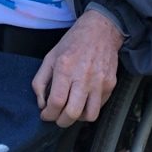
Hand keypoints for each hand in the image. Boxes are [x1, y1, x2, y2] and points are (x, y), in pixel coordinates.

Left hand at [31, 8, 123, 126]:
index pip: (56, 102)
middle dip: (61, 121)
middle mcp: (83, 76)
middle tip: (57, 116)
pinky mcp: (110, 84)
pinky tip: (83, 100)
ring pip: (89, 116)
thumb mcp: (50, 56)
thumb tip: (42, 104)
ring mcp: (99, 81)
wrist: (101, 30)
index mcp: (65, 67)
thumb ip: (40, 81)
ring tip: (71, 110)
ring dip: (78, 118)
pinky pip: (99, 106)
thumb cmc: (73, 42)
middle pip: (72, 114)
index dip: (48, 114)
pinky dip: (89, 108)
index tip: (45, 114)